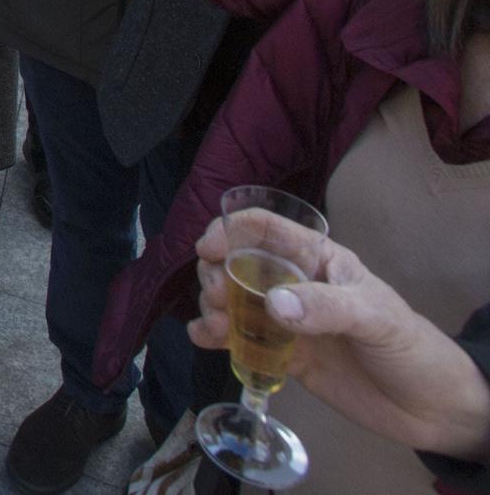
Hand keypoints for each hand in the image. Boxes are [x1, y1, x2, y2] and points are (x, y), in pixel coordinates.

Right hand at [188, 220, 489, 460]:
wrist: (432, 409)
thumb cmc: (411, 348)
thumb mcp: (376, 318)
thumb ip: (326, 308)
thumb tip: (272, 304)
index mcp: (319, 261)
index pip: (267, 229)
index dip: (232, 230)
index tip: (207, 249)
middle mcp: (296, 285)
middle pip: (238, 264)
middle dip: (217, 274)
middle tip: (219, 298)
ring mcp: (288, 321)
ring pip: (233, 300)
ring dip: (213, 306)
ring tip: (215, 327)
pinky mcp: (284, 356)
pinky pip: (241, 340)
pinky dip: (215, 336)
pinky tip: (205, 339)